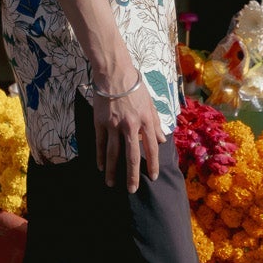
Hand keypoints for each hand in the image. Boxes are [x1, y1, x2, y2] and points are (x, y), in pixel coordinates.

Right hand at [93, 79, 162, 193]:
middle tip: (132, 190)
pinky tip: (101, 167)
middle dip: (132, 175)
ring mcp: (113, 124)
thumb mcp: (150, 103)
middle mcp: (130, 125)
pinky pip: (101, 143)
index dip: (153, 164)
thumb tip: (162, 140)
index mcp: (145, 120)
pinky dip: (100, 156)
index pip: (151, 147)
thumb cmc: (134, 86)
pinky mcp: (100, 121)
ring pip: (113, 153)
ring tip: (112, 184)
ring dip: (113, 170)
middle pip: (132, 155)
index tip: (153, 177)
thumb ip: (156, 123)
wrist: (113, 72)